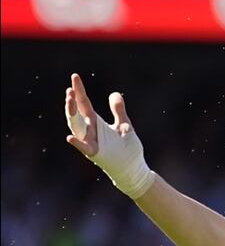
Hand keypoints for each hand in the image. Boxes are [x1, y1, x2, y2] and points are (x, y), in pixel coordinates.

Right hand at [64, 73, 154, 197]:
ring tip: (70, 100)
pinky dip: (77, 143)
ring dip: (72, 114)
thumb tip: (114, 93)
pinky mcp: (96, 153)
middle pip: (77, 113)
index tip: (75, 77)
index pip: (84, 104)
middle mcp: (91, 131)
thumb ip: (118, 110)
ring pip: (77, 127)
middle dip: (73, 101)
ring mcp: (91, 142)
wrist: (134, 168)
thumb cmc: (128, 149)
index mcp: (96, 122)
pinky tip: (69, 137)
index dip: (79, 90)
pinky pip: (84, 148)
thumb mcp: (124, 125)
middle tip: (70, 89)